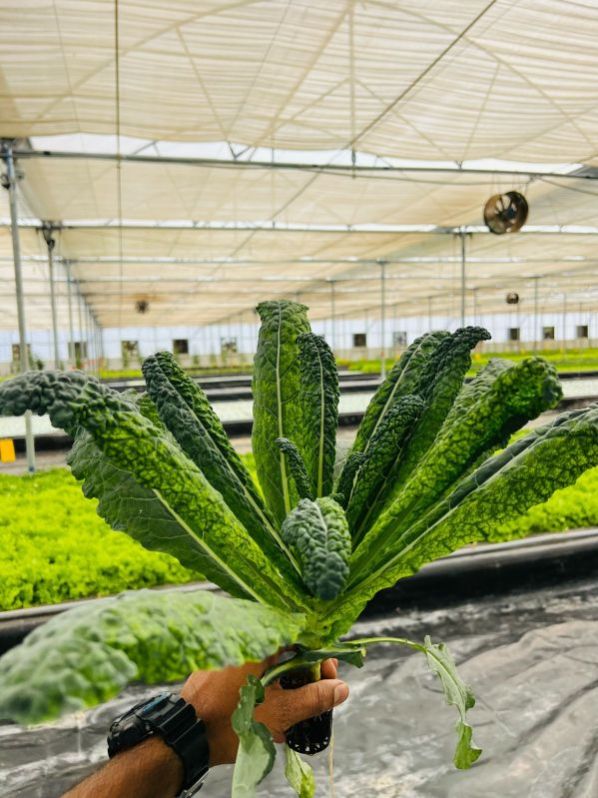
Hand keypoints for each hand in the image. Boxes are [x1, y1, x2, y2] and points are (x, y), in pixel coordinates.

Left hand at [181, 655, 348, 764]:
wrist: (187, 737)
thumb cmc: (231, 721)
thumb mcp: (280, 712)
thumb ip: (314, 698)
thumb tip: (340, 688)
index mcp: (259, 642)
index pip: (302, 636)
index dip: (320, 658)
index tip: (329, 678)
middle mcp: (244, 639)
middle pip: (287, 648)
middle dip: (304, 673)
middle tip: (315, 696)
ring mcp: (230, 652)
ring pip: (270, 660)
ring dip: (286, 682)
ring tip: (294, 710)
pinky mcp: (220, 666)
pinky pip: (252, 667)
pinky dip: (266, 683)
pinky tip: (271, 709)